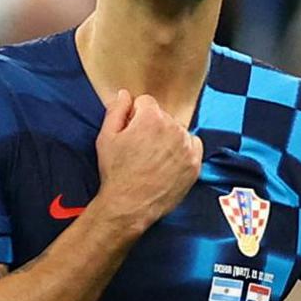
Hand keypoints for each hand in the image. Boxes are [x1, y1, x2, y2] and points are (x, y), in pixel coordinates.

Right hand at [93, 89, 202, 235]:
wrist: (129, 205)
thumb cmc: (116, 172)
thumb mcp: (106, 137)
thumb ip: (116, 110)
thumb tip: (125, 94)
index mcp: (151, 118)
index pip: (146, 103)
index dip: (135, 117)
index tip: (131, 132)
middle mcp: (172, 128)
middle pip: (163, 116)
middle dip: (152, 127)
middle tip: (141, 149)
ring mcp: (186, 146)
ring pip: (178, 130)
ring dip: (168, 138)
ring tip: (154, 158)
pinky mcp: (195, 163)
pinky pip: (193, 145)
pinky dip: (184, 150)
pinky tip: (170, 162)